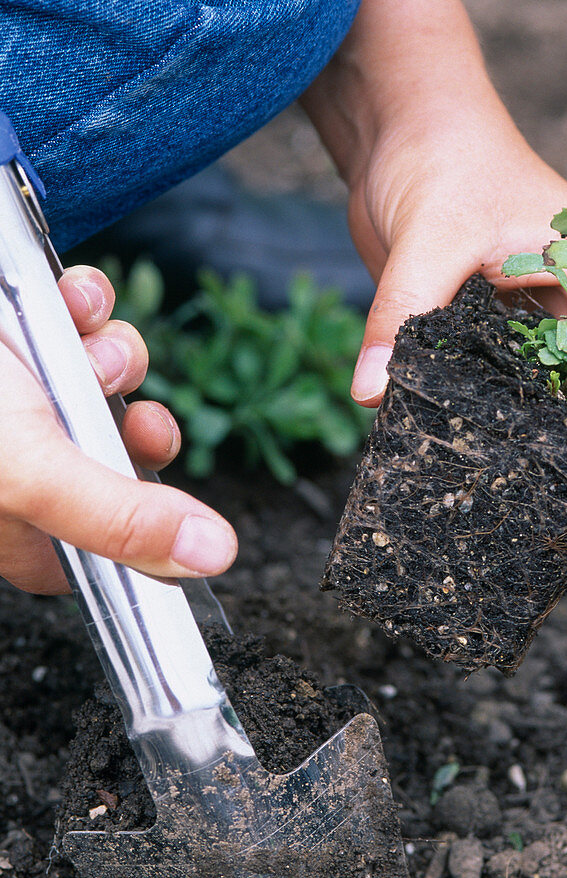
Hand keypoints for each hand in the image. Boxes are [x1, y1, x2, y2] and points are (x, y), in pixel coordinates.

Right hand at [0, 265, 236, 593]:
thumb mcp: (29, 469)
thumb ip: (117, 518)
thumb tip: (211, 557)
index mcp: (14, 524)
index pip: (99, 549)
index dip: (142, 523)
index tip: (168, 494)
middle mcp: (17, 468)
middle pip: (113, 461)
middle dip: (133, 426)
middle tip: (139, 416)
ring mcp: (19, 401)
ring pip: (102, 385)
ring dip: (112, 354)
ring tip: (88, 341)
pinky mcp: (17, 342)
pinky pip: (78, 323)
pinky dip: (86, 305)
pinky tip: (74, 296)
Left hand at [302, 0, 566, 584]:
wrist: (403, 131)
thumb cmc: (444, 160)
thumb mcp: (431, 240)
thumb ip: (403, 319)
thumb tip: (372, 394)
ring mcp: (543, 337)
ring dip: (563, 489)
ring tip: (556, 557)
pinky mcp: (496, 349)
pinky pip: (513, 414)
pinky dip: (511, 459)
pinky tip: (499, 506)